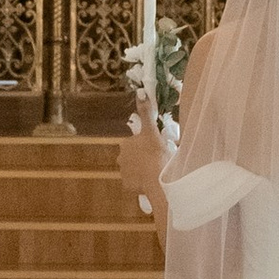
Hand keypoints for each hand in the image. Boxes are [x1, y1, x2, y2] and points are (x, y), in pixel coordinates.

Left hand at [116, 108, 170, 229]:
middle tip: (156, 159)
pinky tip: (151, 181)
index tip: (155, 148)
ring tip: (155, 171)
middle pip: (132, 156)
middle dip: (141, 157)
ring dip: (141, 170)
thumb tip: (140, 91)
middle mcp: (120, 158)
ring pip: (133, 170)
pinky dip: (141, 183)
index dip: (144, 145)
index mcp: (125, 144)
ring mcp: (123, 173)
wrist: (158, 180)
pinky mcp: (127, 187)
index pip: (134, 143)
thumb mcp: (152, 131)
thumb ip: (145, 112)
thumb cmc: (156, 154)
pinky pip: (135, 183)